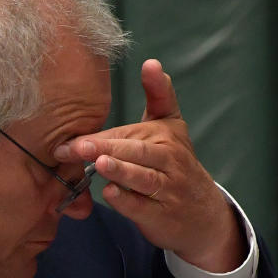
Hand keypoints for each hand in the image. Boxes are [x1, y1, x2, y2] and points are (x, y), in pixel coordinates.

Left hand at [54, 59, 244, 271]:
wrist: (203, 214)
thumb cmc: (175, 164)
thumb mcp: (171, 127)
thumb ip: (159, 95)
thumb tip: (151, 62)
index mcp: (167, 135)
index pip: (128, 133)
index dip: (99, 136)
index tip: (74, 134)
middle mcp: (170, 160)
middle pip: (136, 151)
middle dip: (106, 148)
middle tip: (78, 146)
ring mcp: (168, 189)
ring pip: (143, 178)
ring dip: (121, 171)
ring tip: (100, 164)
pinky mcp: (162, 215)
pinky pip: (143, 207)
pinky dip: (127, 202)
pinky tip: (110, 193)